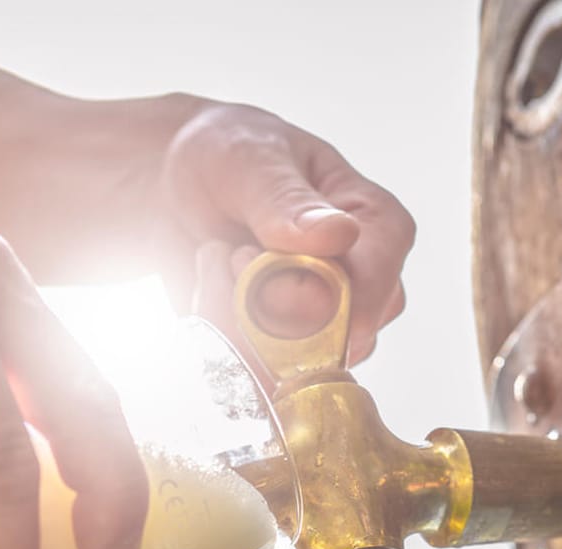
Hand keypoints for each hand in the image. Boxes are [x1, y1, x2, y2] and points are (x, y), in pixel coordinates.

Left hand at [154, 102, 414, 363]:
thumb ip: (287, 201)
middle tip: (229, 250)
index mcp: (380, 231)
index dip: (313, 296)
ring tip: (217, 258)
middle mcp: (367, 291)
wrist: (180, 187)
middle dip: (261, 308)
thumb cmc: (231, 157)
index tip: (248, 257)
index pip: (376, 289)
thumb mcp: (250, 159)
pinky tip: (209, 287)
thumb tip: (339, 234)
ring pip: (291, 369)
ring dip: (232, 319)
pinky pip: (255, 378)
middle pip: (336, 344)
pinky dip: (216, 336)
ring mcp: (330, 331)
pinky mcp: (287, 357)